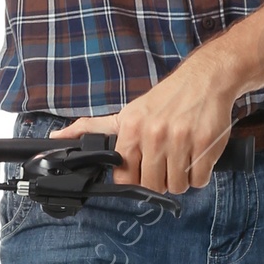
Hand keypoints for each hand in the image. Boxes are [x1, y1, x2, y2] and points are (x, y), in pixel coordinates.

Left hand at [53, 53, 235, 192]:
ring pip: (178, 185)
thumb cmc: (166, 99)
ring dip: (182, 178)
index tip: (143, 171)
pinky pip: (199, 180)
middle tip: (167, 163)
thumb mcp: (127, 112)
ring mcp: (181, 140)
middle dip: (161, 181)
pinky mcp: (205, 144)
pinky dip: (200, 174)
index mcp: (132, 129)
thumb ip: (93, 128)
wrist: (205, 78)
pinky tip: (197, 156)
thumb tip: (58, 137)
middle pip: (153, 186)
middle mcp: (154, 135)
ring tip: (182, 158)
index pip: (126, 178)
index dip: (135, 180)